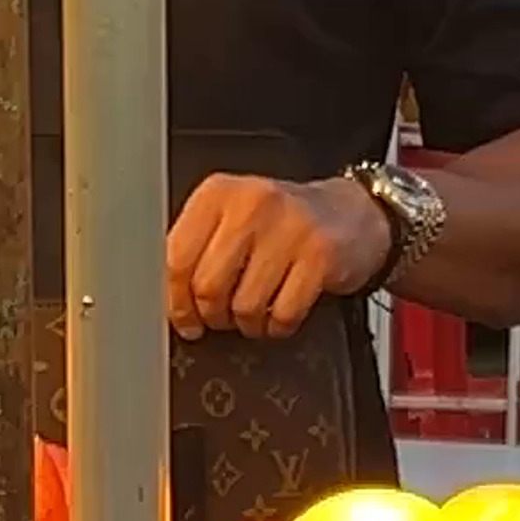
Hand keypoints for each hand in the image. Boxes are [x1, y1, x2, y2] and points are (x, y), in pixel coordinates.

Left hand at [167, 169, 384, 340]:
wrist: (352, 213)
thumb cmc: (282, 224)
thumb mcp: (232, 219)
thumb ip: (197, 249)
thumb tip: (167, 299)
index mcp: (218, 193)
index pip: (176, 257)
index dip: (175, 299)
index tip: (184, 318)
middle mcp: (252, 203)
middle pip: (208, 286)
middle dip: (212, 315)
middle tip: (222, 317)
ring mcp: (289, 227)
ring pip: (244, 305)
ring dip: (246, 324)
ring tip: (254, 313)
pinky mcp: (320, 254)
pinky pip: (283, 313)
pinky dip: (277, 326)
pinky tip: (279, 314)